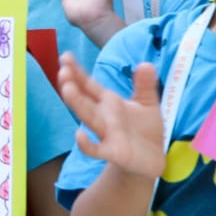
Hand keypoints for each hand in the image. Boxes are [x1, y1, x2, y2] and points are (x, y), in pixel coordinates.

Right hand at [58, 53, 165, 181]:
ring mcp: (105, 134)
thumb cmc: (145, 128)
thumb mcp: (148, 102)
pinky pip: (96, 150)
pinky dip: (86, 145)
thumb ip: (145, 84)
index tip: (65, 57)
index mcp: (109, 102)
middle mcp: (103, 116)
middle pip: (84, 99)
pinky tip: (79, 135)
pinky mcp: (113, 152)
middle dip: (73, 86)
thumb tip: (146, 63)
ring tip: (67, 89)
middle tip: (63, 71)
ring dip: (77, 105)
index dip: (77, 72)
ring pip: (88, 118)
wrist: (152, 158)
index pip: (89, 85)